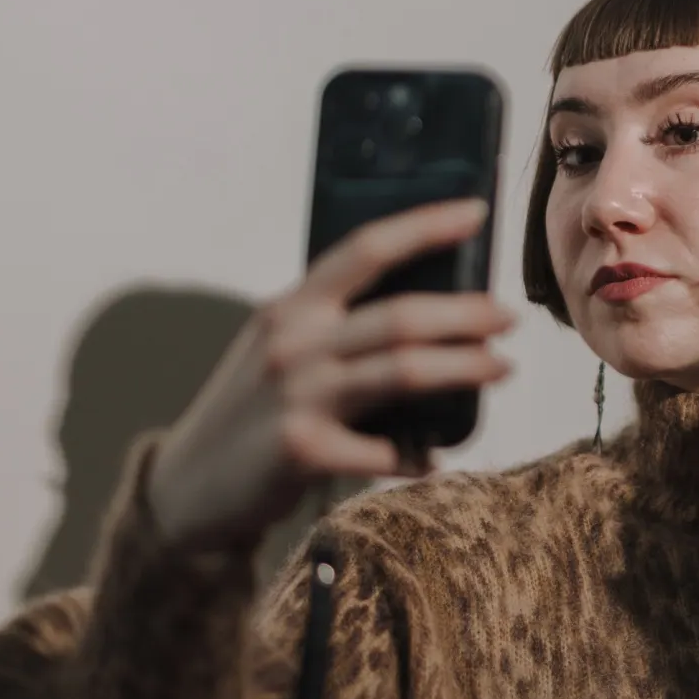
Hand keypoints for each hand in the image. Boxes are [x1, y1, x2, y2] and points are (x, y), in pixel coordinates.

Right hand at [148, 198, 513, 549]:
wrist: (189, 486)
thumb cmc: (253, 414)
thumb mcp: (280, 351)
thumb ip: (333, 328)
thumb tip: (426, 316)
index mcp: (291, 308)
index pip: (365, 250)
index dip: (425, 227)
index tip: (476, 212)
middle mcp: (293, 342)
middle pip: (401, 315)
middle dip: (467, 314)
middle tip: (509, 319)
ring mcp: (297, 396)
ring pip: (403, 372)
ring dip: (464, 368)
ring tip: (501, 369)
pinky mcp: (302, 451)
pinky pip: (384, 451)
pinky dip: (415, 455)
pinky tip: (430, 459)